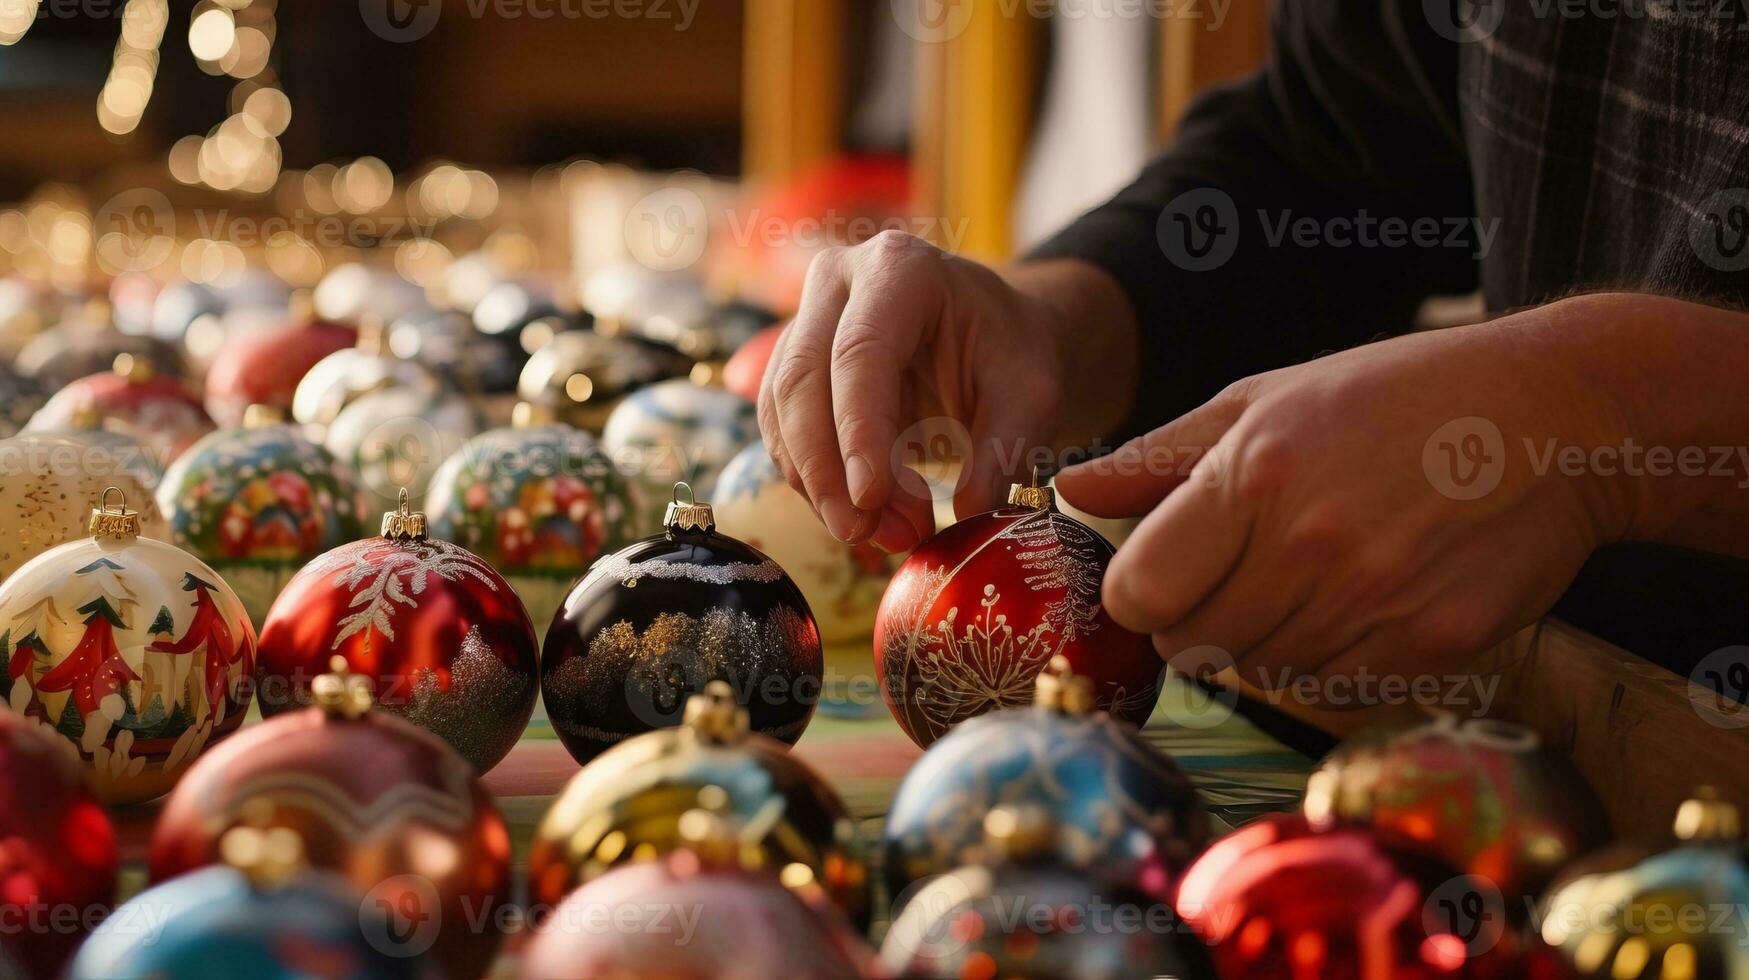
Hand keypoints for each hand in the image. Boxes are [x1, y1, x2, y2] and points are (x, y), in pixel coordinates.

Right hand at [758, 231, 1137, 551]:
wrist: (990, 336)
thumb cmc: (1010, 353)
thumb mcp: (1031, 394)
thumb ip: (1004, 450)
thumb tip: (969, 515)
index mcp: (900, 269)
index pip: (861, 353)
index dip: (858, 430)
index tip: (871, 498)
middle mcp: (838, 282)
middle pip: (802, 382)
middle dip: (827, 470)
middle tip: (867, 533)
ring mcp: (805, 320)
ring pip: (781, 412)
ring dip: (819, 486)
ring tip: (879, 534)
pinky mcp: (791, 365)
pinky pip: (781, 431)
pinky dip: (813, 483)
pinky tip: (858, 515)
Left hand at [1057, 299, 1632, 697]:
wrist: (1554, 418)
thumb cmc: (1395, 396)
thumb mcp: (1267, 399)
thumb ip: (1159, 458)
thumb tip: (1070, 491)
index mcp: (1254, 477)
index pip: (1141, 593)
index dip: (1137, 594)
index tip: (1157, 577)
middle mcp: (1309, 548)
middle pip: (1193, 645)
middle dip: (1195, 618)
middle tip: (1237, 571)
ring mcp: (1374, 604)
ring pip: (1260, 672)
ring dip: (1265, 638)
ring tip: (1310, 572)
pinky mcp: (1431, 647)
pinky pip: (1332, 689)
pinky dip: (1329, 659)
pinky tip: (1359, 599)